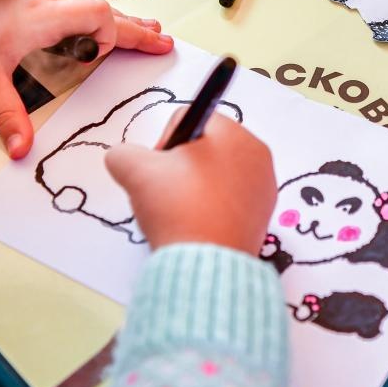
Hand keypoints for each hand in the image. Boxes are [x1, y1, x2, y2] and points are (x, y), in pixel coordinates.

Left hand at [0, 0, 173, 158]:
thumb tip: (23, 150)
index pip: (98, 16)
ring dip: (121, 18)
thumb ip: (5, 113)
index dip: (112, 36)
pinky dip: (99, 12)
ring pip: (91, 1)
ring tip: (147, 28)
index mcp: (41, 15)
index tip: (106, 59)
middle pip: (104, 8)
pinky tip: (107, 19)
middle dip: (136, 27)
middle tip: (162, 41)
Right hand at [105, 113, 276, 254]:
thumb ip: (122, 152)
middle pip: (204, 147)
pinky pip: (231, 198)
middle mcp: (257, 153)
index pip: (187, 120)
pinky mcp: (265, 215)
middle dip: (182, 165)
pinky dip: (213, 206)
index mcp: (233, 133)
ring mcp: (265, 186)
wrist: (206, 266)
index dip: (164, 143)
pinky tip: (200, 225)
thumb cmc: (177, 208)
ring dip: (196, 186)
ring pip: (217, 173)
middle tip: (168, 192)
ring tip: (183, 212)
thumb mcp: (134, 171)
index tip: (159, 171)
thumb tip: (124, 157)